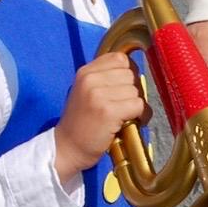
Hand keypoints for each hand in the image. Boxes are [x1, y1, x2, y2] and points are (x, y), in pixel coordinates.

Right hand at [53, 52, 151, 184]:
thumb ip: (105, 78)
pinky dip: (141, 116)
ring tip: (125, 116)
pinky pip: (139, 105)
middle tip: (124, 106)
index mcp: (85, 72)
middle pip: (131, 74)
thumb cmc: (81, 122)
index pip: (120, 58)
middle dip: (132, 91)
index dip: (127, 73)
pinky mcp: (108, 111)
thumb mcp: (86, 91)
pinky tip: (130, 123)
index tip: (122, 89)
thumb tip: (134, 72)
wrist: (67, 148)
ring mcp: (98, 95)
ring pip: (136, 90)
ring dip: (137, 105)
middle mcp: (90, 79)